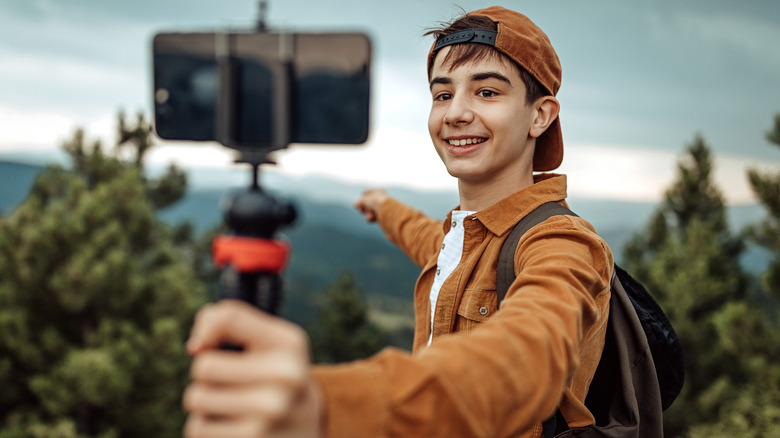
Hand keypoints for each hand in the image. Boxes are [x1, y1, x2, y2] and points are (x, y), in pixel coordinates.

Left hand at [183, 300, 321, 437]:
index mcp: (289, 343)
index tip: (209, 346)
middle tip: (229, 382)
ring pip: (196, 399)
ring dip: (203, 403)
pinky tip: (230, 427)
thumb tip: (195, 347)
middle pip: (204, 366)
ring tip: (229, 405)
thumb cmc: (273, 375)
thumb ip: (228, 323)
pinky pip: (198, 429)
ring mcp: (271, 411)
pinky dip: (206, 428)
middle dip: (206, 375)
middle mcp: (286, 375)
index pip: (229, 318)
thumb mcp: (267, 341)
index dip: (207, 330)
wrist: (305, 426)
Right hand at [354, 188, 389, 222]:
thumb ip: (358, 202)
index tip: (363, 198)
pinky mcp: (381, 217)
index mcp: (378, 191)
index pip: (365, 193)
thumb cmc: (376, 202)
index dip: (363, 197)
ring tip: (371, 214)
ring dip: (367, 213)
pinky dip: (370, 218)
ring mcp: (381, 209)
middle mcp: (380, 199)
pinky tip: (373, 218)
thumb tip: (355, 205)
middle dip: (364, 207)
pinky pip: (371, 218)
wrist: (388, 211)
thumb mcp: (364, 200)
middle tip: (364, 208)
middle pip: (365, 204)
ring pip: (368, 211)